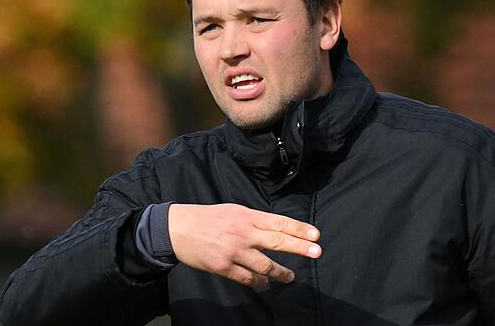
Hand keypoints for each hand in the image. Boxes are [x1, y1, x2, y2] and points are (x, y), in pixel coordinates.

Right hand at [168, 203, 321, 286]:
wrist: (178, 228)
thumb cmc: (207, 218)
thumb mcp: (233, 211)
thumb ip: (254, 220)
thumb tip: (276, 230)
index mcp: (247, 216)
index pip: (279, 222)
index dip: (298, 229)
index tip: (315, 235)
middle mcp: (243, 233)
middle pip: (278, 241)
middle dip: (300, 248)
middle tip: (317, 252)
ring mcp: (234, 252)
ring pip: (265, 266)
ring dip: (281, 273)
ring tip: (290, 276)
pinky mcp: (223, 267)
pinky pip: (247, 278)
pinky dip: (259, 282)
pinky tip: (266, 283)